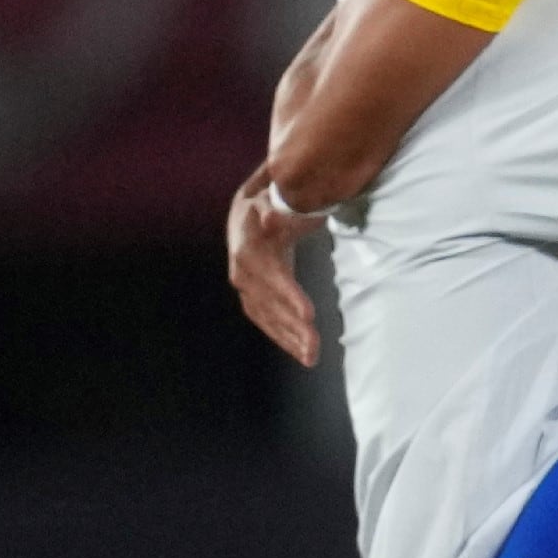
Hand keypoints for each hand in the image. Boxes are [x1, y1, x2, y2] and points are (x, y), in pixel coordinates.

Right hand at [227, 182, 322, 362]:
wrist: (247, 214)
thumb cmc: (270, 204)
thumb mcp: (274, 199)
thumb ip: (279, 209)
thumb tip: (273, 218)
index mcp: (249, 247)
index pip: (272, 275)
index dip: (289, 296)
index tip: (309, 315)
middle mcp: (243, 271)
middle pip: (270, 304)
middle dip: (293, 328)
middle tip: (315, 347)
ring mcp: (245, 287)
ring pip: (268, 318)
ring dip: (289, 340)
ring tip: (311, 358)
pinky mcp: (251, 298)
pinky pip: (266, 322)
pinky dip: (283, 338)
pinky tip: (301, 353)